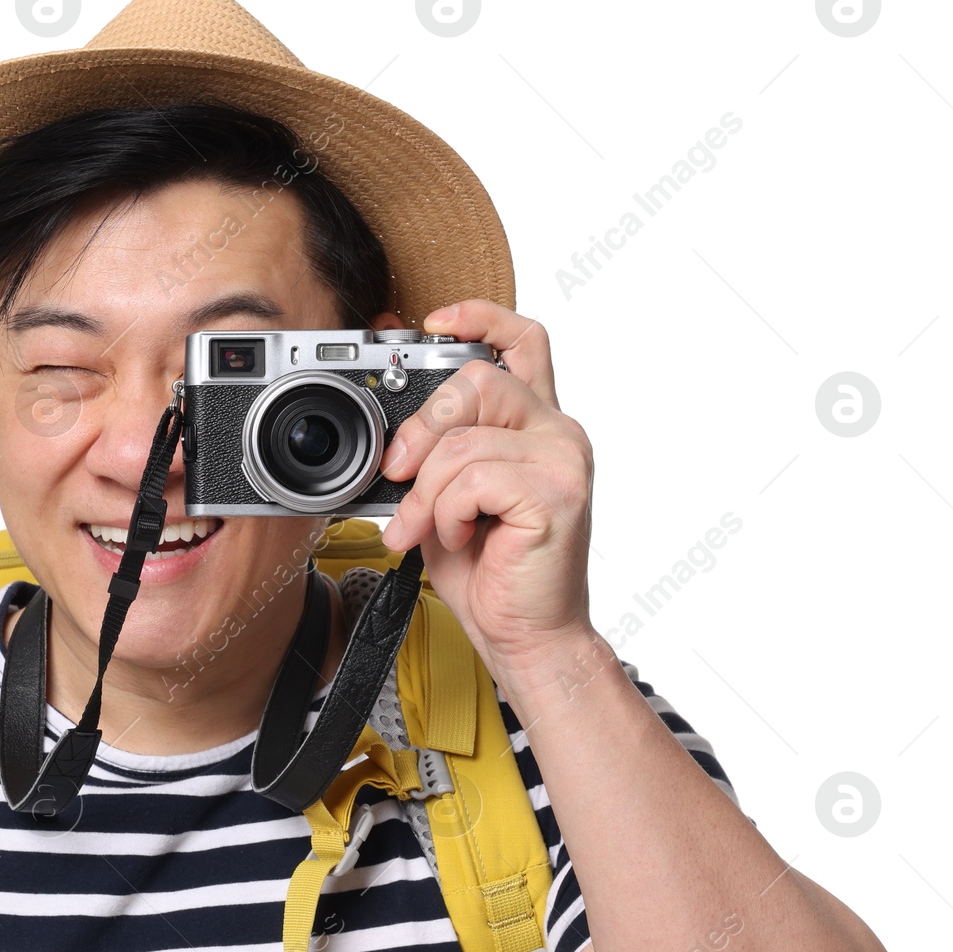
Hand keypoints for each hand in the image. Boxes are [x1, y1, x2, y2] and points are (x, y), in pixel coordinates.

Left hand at [377, 300, 595, 683]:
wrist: (526, 636)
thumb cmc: (490, 572)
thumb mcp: (446, 499)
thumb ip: (434, 456)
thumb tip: (389, 434)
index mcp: (535, 425)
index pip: (523, 340)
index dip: (479, 315)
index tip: (432, 320)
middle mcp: (557, 432)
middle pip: (477, 379)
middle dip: (420, 427)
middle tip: (396, 474)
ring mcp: (563, 458)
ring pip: (463, 438)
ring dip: (425, 491)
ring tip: (426, 529)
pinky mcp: (558, 492)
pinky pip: (473, 478)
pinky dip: (448, 513)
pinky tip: (461, 539)